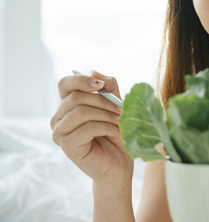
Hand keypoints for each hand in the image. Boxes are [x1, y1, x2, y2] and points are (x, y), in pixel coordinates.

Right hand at [50, 71, 132, 185]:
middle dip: (104, 101)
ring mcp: (60, 132)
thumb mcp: (116, 104)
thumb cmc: (116, 133)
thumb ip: (108, 87)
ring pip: (81, 111)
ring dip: (107, 115)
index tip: (101, 85)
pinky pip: (87, 128)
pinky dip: (106, 127)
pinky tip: (115, 132)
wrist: (120, 163)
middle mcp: (59, 117)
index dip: (81, 80)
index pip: (65, 83)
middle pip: (77, 97)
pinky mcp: (67, 146)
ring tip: (120, 123)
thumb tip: (94, 72)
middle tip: (122, 110)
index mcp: (68, 104)